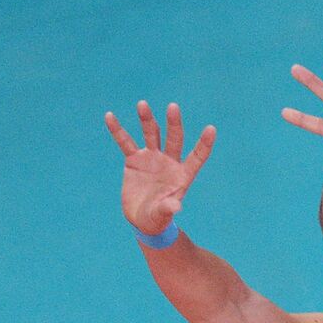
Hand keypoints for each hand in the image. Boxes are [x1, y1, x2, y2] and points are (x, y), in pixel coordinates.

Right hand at [105, 102, 216, 234]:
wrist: (141, 218)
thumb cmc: (158, 218)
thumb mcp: (162, 214)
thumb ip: (168, 207)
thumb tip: (176, 206)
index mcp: (183, 174)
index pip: (197, 156)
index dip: (204, 144)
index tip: (211, 129)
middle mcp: (170, 161)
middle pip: (174, 139)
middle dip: (173, 124)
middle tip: (173, 107)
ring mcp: (152, 158)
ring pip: (151, 134)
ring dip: (147, 119)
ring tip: (143, 104)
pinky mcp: (134, 159)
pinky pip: (125, 142)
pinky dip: (118, 130)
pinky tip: (110, 116)